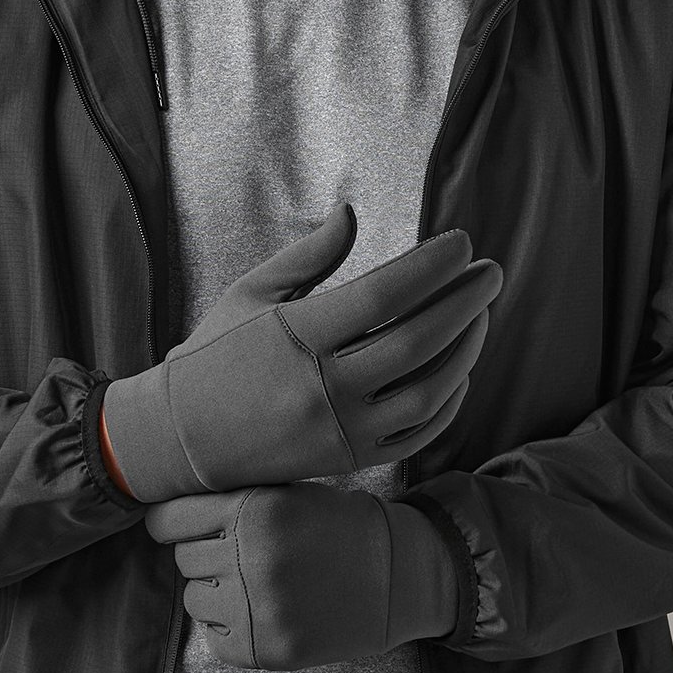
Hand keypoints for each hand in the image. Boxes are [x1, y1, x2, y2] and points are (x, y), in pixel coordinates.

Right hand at [102, 201, 502, 501]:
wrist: (181, 437)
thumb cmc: (217, 352)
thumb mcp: (252, 292)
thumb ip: (308, 255)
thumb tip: (352, 212)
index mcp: (297, 335)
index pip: (384, 295)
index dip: (432, 266)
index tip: (462, 242)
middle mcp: (322, 386)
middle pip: (416, 341)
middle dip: (465, 302)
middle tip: (491, 272)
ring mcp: (339, 429)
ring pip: (427, 391)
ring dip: (466, 349)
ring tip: (481, 314)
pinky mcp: (348, 460)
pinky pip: (417, 433)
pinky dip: (448, 399)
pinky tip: (459, 366)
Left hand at [144, 480, 459, 670]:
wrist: (394, 575)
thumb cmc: (336, 523)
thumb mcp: (288, 491)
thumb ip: (235, 496)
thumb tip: (169, 506)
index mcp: (254, 509)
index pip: (169, 519)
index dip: (168, 520)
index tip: (172, 523)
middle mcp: (251, 557)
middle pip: (183, 557)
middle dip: (203, 551)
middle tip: (235, 548)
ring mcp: (258, 608)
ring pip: (194, 598)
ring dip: (213, 588)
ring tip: (250, 578)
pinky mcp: (266, 649)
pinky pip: (215, 638)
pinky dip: (228, 624)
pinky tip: (259, 607)